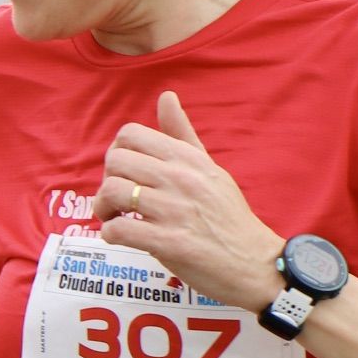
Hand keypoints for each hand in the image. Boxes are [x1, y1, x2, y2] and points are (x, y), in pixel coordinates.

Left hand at [94, 92, 286, 311]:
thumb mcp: (209, 168)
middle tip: (117, 200)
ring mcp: (175, 210)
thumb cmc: (227, 216)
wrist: (254, 262)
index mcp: (187, 159)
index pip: (130, 134)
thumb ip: (182, 134)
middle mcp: (180, 179)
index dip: (117, 153)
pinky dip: (111, 233)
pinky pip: (119, 228)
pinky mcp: (170, 243)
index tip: (125, 173)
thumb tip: (165, 96)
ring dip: (103, 209)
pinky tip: (122, 236)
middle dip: (107, 180)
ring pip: (111, 192)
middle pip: (115, 161)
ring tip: (115, 218)